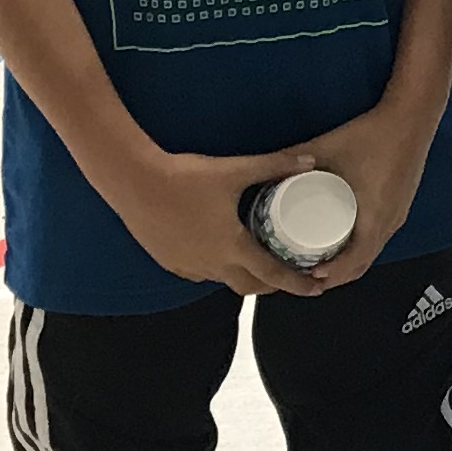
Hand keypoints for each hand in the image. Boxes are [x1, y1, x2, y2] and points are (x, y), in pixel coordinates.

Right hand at [106, 145, 331, 298]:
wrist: (134, 182)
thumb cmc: (186, 177)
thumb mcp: (235, 170)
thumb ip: (275, 166)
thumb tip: (310, 162)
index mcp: (232, 247)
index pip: (273, 275)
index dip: (298, 284)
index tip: (317, 289)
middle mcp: (212, 265)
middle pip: (251, 286)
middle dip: (273, 285)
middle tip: (291, 276)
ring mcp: (188, 267)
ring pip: (224, 281)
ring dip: (244, 277)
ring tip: (258, 263)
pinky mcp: (169, 262)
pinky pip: (201, 274)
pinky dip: (217, 269)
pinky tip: (220, 254)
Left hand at [296, 102, 436, 290]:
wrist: (411, 117)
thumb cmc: (371, 135)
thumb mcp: (326, 148)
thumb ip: (292, 158)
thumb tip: (262, 170)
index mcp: (374, 217)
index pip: (354, 262)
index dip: (331, 275)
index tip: (307, 277)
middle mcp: (390, 223)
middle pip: (363, 263)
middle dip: (336, 275)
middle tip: (306, 276)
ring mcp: (397, 216)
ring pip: (372, 252)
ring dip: (348, 263)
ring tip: (320, 262)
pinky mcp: (399, 206)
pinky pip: (378, 238)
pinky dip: (360, 248)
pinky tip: (343, 241)